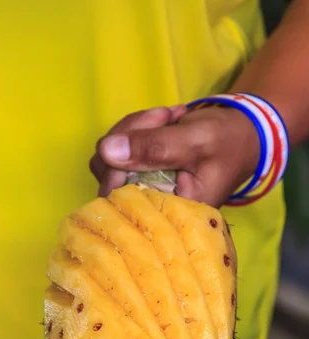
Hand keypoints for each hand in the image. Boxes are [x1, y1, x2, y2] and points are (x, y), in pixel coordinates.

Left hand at [90, 105, 260, 206]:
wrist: (242, 136)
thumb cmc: (227, 143)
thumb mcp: (195, 141)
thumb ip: (153, 147)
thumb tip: (106, 150)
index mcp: (166, 213)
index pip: (120, 201)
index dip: (119, 166)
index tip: (147, 130)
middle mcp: (147, 206)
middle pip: (108, 176)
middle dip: (131, 136)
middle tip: (163, 116)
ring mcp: (138, 188)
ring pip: (107, 158)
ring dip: (132, 129)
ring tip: (166, 117)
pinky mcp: (134, 171)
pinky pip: (115, 149)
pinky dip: (133, 128)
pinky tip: (160, 121)